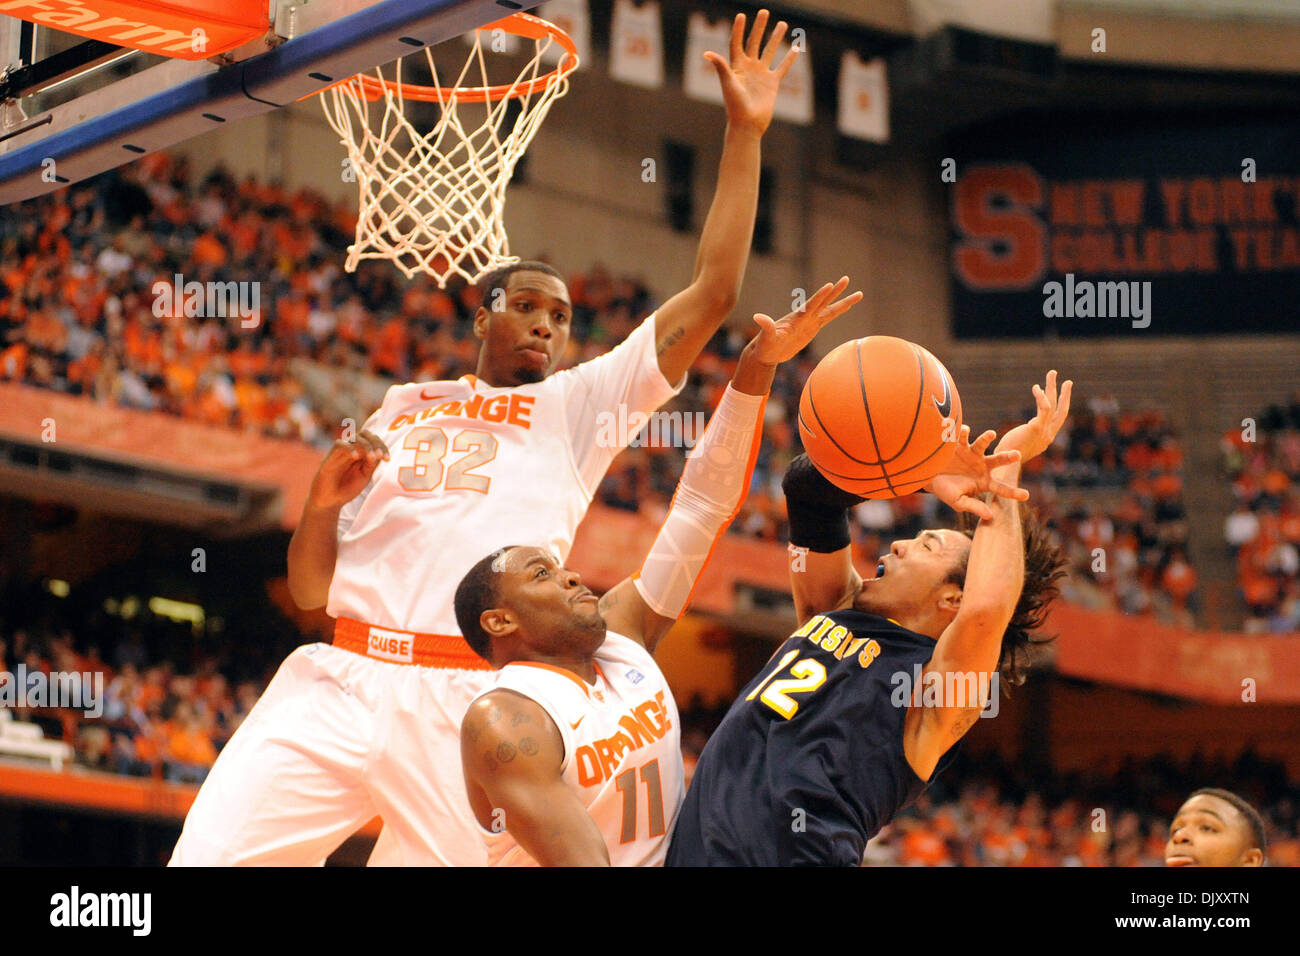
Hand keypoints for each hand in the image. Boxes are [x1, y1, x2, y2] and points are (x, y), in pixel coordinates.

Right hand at [307, 428, 388, 509]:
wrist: (330, 500)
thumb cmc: (347, 488)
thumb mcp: (364, 476)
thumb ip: (371, 464)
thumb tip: (378, 453)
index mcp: (362, 453)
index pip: (374, 441)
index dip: (382, 446)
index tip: (387, 459)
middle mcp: (352, 449)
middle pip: (365, 434)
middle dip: (376, 442)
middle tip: (380, 455)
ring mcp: (342, 452)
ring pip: (354, 437)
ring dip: (366, 445)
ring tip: (372, 458)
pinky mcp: (331, 456)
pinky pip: (340, 444)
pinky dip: (350, 448)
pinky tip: (356, 457)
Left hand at [703, 10, 797, 135]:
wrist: (747, 125)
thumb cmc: (735, 106)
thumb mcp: (728, 84)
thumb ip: (721, 66)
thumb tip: (706, 53)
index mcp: (736, 67)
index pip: (737, 43)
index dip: (738, 30)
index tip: (741, 16)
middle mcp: (749, 68)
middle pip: (754, 43)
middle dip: (759, 28)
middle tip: (764, 12)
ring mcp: (761, 75)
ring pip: (770, 52)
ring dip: (776, 38)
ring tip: (783, 24)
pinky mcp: (772, 83)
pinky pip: (782, 68)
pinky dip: (789, 59)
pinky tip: (796, 48)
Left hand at [747, 277, 861, 364]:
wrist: (767, 353)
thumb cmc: (765, 346)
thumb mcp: (766, 338)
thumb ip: (766, 327)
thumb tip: (758, 317)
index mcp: (796, 318)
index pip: (810, 305)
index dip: (820, 296)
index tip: (829, 285)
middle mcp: (805, 316)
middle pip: (824, 301)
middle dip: (835, 291)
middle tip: (846, 279)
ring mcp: (809, 321)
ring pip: (830, 309)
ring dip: (843, 301)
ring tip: (859, 294)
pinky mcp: (812, 328)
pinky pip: (828, 318)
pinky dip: (838, 311)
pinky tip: (847, 306)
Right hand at [925, 425, 1026, 521]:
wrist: (927, 478)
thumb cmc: (945, 491)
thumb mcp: (959, 502)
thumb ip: (974, 507)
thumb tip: (990, 516)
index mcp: (984, 481)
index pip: (1001, 488)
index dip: (1013, 492)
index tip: (1026, 495)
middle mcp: (981, 465)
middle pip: (998, 460)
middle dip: (1008, 457)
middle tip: (1017, 454)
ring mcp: (971, 453)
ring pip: (982, 444)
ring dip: (986, 438)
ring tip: (991, 434)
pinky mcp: (959, 445)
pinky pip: (962, 437)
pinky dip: (963, 433)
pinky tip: (964, 430)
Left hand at [995, 370, 1072, 463]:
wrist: (1004, 465)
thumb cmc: (1006, 457)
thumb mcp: (1022, 444)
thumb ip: (1028, 434)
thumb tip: (1029, 426)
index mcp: (1046, 439)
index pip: (1057, 420)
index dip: (1059, 405)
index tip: (1057, 394)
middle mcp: (1049, 435)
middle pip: (1062, 411)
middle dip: (1065, 395)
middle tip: (1067, 381)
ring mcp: (1045, 432)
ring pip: (1054, 405)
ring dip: (1053, 388)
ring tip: (1052, 373)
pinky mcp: (1037, 428)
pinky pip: (1044, 408)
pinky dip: (1041, 396)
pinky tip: (1036, 387)